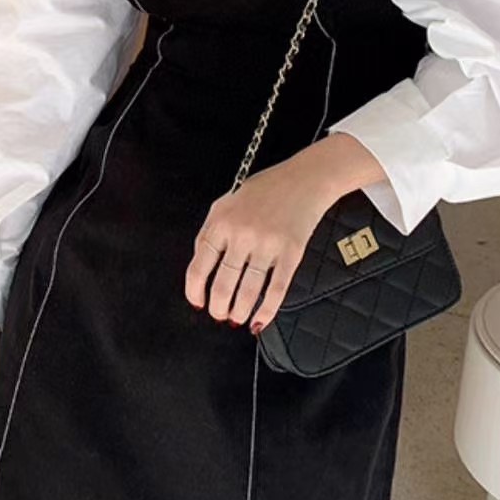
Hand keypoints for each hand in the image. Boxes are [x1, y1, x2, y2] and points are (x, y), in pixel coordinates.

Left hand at [184, 152, 339, 334]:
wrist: (304, 179)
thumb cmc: (264, 190)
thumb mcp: (225, 203)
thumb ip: (208, 232)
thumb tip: (200, 268)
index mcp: (221, 223)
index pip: (199, 267)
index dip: (195, 291)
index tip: (198, 303)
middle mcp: (242, 235)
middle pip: (223, 285)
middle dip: (218, 308)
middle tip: (219, 314)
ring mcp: (267, 245)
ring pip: (248, 292)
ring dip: (239, 312)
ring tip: (236, 318)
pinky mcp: (291, 253)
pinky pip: (276, 290)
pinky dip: (266, 311)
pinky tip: (260, 320)